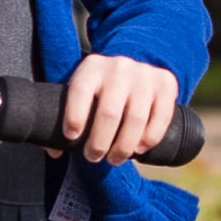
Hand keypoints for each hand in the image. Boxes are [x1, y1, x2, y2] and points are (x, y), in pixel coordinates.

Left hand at [59, 54, 179, 165]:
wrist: (135, 62)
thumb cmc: (101, 86)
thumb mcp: (82, 89)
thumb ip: (64, 115)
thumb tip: (54, 150)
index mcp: (92, 66)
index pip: (80, 90)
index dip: (74, 116)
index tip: (71, 137)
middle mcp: (119, 67)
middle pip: (109, 112)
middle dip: (99, 142)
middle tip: (92, 157)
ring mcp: (144, 74)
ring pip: (135, 119)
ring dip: (123, 147)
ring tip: (114, 159)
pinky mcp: (166, 83)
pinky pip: (161, 118)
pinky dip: (149, 138)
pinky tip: (138, 149)